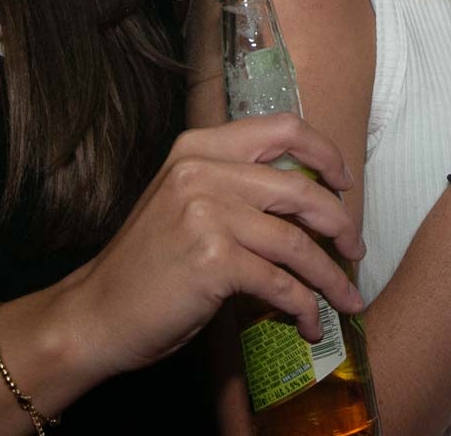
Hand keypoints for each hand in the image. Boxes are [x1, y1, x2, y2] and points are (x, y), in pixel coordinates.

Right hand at [61, 113, 365, 379]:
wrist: (96, 312)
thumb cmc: (147, 263)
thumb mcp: (184, 200)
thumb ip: (233, 184)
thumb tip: (308, 195)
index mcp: (198, 146)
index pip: (282, 128)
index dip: (325, 153)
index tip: (344, 183)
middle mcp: (202, 172)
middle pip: (300, 189)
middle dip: (339, 223)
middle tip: (355, 249)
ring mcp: (208, 215)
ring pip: (297, 243)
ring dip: (331, 276)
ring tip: (348, 298)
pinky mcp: (214, 261)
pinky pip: (281, 283)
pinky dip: (305, 307)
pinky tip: (312, 322)